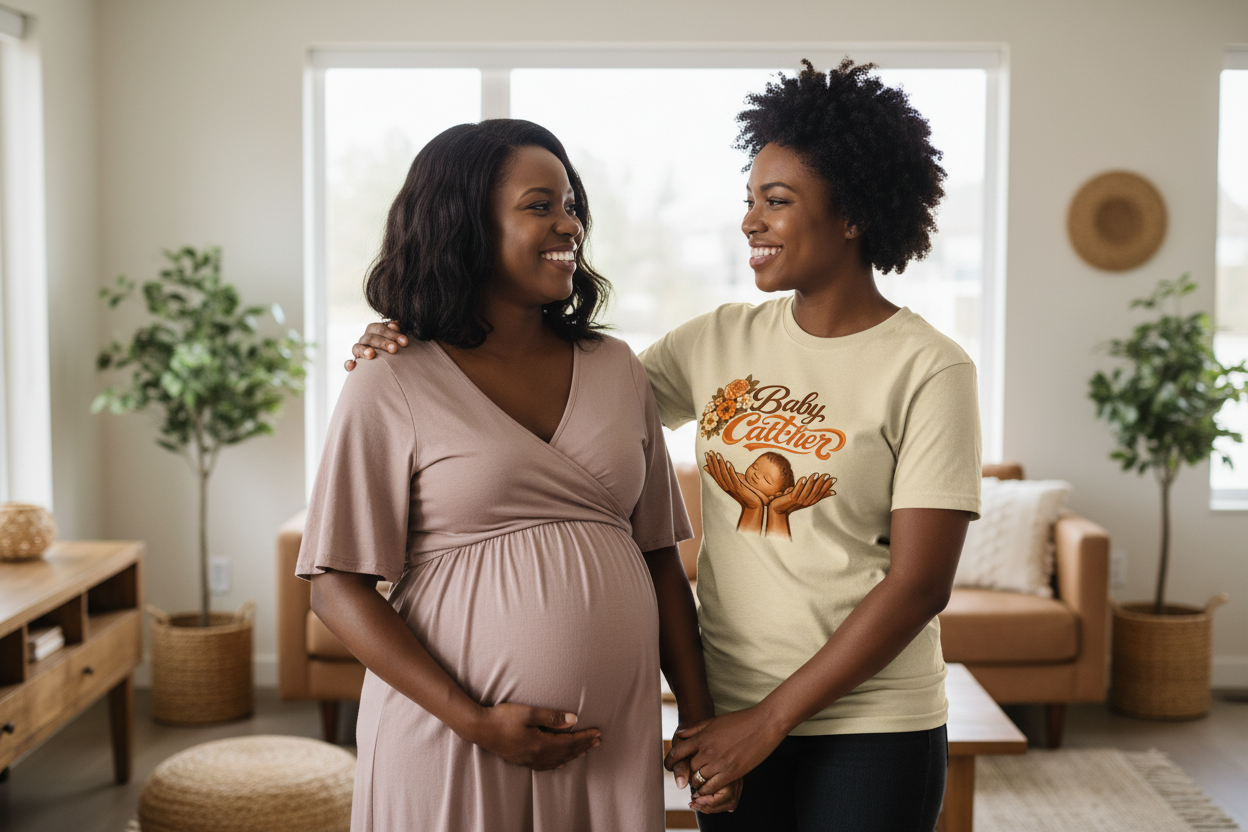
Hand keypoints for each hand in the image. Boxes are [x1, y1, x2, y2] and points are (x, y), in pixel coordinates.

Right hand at [344, 321, 407, 371]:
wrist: (392, 363)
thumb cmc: (398, 347)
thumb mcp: (398, 338)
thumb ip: (396, 330)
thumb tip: (394, 325)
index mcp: (375, 331)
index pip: (380, 328)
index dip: (392, 333)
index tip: (405, 342)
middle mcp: (365, 339)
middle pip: (370, 338)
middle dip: (383, 343)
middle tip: (394, 349)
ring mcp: (359, 350)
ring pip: (357, 347)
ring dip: (364, 350)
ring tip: (372, 354)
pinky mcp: (355, 362)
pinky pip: (348, 362)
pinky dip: (348, 364)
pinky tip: (352, 366)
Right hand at [465, 703, 601, 770]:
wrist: (480, 728)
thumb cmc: (503, 717)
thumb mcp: (529, 713)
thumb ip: (552, 717)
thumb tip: (573, 720)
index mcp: (541, 744)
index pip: (569, 742)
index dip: (585, 737)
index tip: (598, 733)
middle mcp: (537, 756)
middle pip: (566, 753)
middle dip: (583, 746)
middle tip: (598, 741)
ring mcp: (529, 760)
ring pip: (557, 760)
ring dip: (573, 754)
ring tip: (585, 750)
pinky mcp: (522, 760)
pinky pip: (545, 766)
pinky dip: (557, 764)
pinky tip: (561, 764)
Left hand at [664, 707, 781, 810]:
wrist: (763, 724)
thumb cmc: (740, 721)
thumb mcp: (715, 721)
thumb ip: (696, 729)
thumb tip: (680, 735)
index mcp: (702, 737)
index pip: (678, 752)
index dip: (670, 761)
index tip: (668, 766)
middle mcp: (708, 751)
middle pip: (689, 767)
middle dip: (689, 771)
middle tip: (691, 773)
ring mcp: (719, 763)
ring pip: (698, 779)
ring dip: (698, 782)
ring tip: (700, 781)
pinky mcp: (731, 773)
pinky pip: (712, 786)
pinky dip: (707, 789)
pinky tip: (709, 787)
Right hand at [703, 452, 761, 509]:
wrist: (752, 505)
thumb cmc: (745, 493)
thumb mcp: (735, 482)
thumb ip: (729, 475)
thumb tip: (724, 465)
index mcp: (723, 484)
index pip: (714, 472)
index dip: (710, 463)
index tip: (707, 453)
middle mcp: (725, 486)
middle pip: (717, 473)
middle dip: (713, 462)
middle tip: (710, 452)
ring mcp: (732, 488)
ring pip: (724, 475)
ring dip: (721, 464)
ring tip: (718, 455)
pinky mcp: (739, 489)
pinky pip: (733, 479)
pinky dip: (731, 471)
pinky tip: (729, 463)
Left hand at [770, 474, 835, 516]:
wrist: (778, 510)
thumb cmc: (793, 503)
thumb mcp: (808, 499)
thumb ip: (819, 495)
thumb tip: (834, 492)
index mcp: (810, 501)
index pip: (821, 493)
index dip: (827, 486)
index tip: (833, 479)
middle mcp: (806, 502)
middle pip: (815, 492)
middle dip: (821, 483)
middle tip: (827, 475)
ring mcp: (798, 501)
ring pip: (806, 491)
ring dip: (811, 482)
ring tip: (816, 474)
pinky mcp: (791, 498)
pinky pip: (796, 491)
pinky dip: (800, 485)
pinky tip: (803, 478)